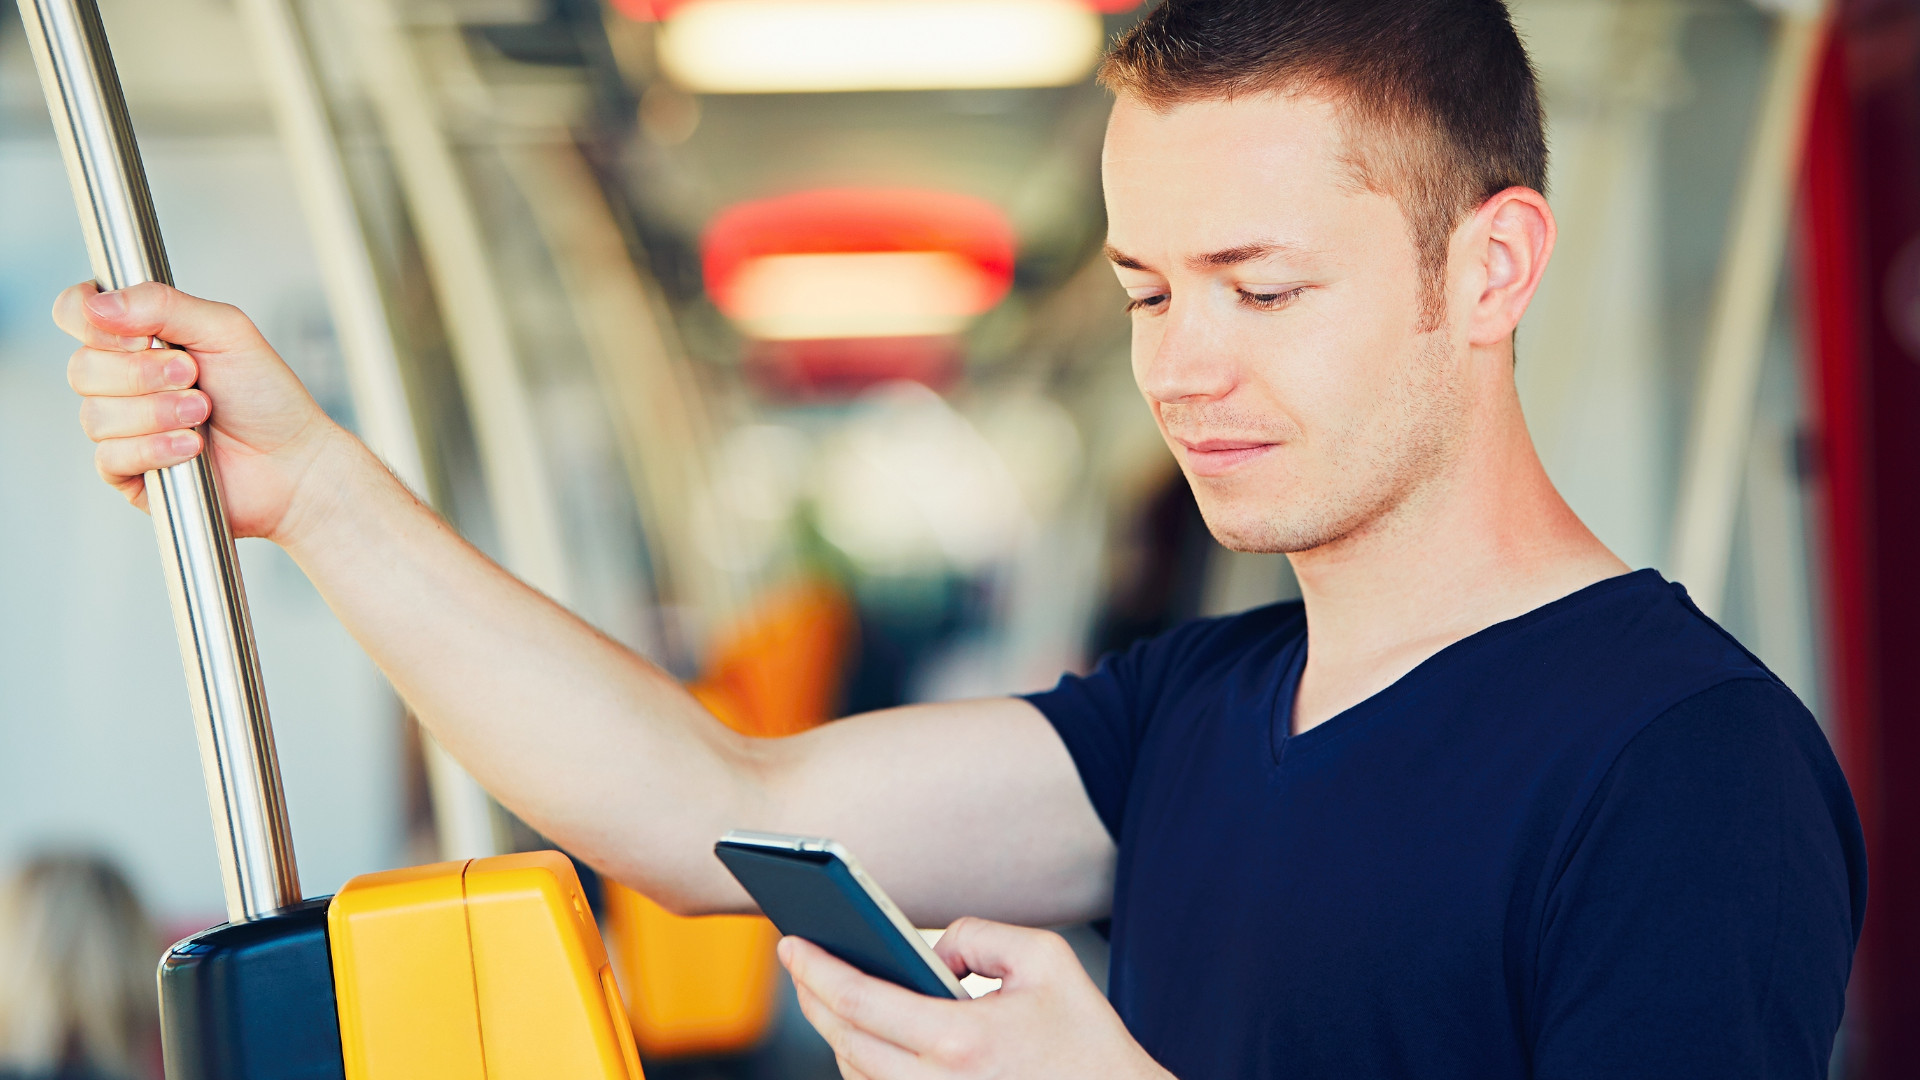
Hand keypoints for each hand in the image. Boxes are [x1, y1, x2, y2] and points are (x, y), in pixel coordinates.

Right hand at [55, 281, 357, 542]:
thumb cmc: (266, 396)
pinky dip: (155, 449)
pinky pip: (110, 458)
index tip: (138, 335)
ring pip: (96, 415)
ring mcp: (123, 427)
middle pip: (82, 368)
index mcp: (139, 337)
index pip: (75, 313)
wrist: (294, 461)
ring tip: (203, 413)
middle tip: (193, 376)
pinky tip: (191, 448)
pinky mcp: (129, 471)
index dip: (89, 320)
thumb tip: (99, 302)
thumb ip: (164, 304)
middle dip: (143, 373)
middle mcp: (123, 380)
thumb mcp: (225, 331)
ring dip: (157, 413)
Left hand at [780, 917, 1172, 1079]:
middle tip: (798, 962)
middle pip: (844, 1042)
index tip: (791, 944)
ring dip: (835, 1033)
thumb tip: (933, 948)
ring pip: (857, 1075)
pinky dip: (864, 1064)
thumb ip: (980, 935)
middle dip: (812, 998)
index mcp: (960, 1040)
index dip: (816, 970)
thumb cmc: (1089, 1041)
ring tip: (826, 992)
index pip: (860, 1002)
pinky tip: (863, 1034)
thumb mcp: (1047, 959)